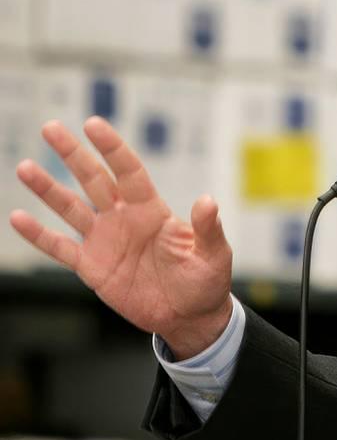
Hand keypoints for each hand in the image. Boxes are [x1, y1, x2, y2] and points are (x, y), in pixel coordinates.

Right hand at [9, 117, 233, 358]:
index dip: (112, 148)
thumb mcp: (213, 254)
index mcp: (152, 210)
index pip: (129, 172)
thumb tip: (208, 201)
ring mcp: (105, 241)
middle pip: (94, 179)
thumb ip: (208, 228)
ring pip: (71, 208)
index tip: (93, 124)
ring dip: (48, 189)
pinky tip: (17, 218)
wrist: (189, 315)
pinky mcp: (92, 266)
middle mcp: (124, 218)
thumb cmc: (206, 281)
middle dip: (73, 154)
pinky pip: (60, 247)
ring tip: (25, 167)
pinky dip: (38, 235)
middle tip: (51, 127)